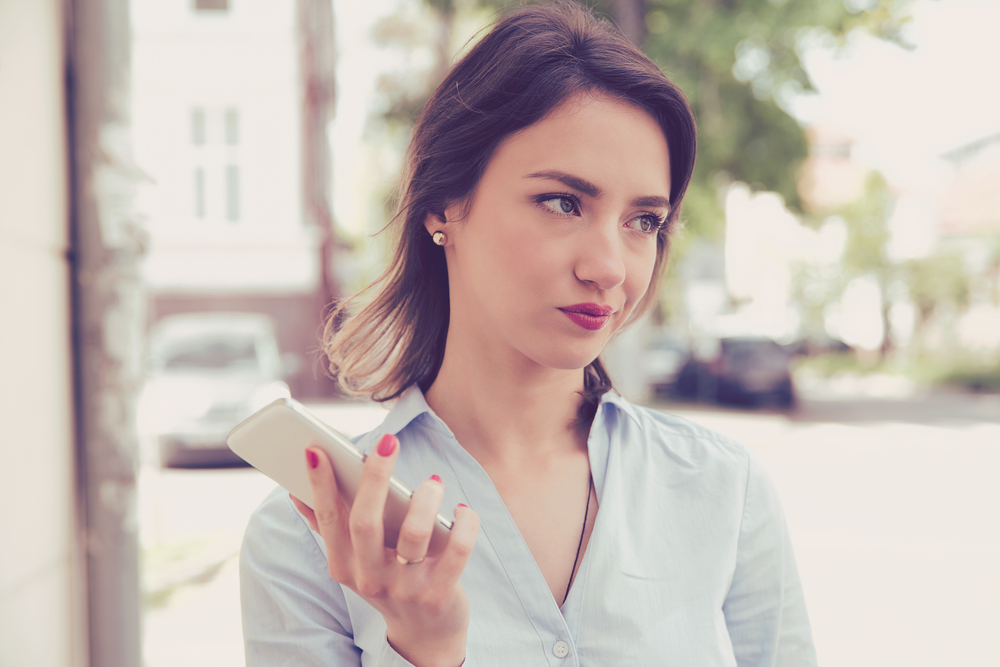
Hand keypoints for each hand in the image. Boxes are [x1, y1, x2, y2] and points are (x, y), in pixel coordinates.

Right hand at [290, 434, 479, 666]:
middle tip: (387, 441)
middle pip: (365, 522)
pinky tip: (462, 511)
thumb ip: (328, 527)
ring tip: (433, 481)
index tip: (316, 449)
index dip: (320, 484)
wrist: (424, 634)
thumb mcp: (353, 561)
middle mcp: (369, 578)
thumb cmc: (386, 580)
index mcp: (343, 565)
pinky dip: (464, 523)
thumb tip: (294, 492)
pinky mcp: (440, 594)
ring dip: (425, 498)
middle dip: (374, 477)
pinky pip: (457, 550)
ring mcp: (405, 588)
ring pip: (415, 533)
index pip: (328, 519)